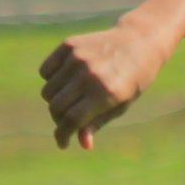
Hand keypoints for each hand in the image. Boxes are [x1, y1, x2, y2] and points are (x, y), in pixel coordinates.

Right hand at [39, 21, 167, 149]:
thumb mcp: (121, 104)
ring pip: (48, 91)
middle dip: (59, 120)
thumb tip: (83, 144)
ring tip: (70, 99)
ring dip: (54, 101)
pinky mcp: (69, 45)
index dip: (63, 135)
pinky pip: (45, 71)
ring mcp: (77, 58)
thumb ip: (98, 122)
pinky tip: (65, 81)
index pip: (72, 120)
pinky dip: (50, 80)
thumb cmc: (133, 79)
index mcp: (105, 92)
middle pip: (56, 107)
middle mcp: (89, 74)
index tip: (63, 143)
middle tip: (69, 121)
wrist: (139, 41)